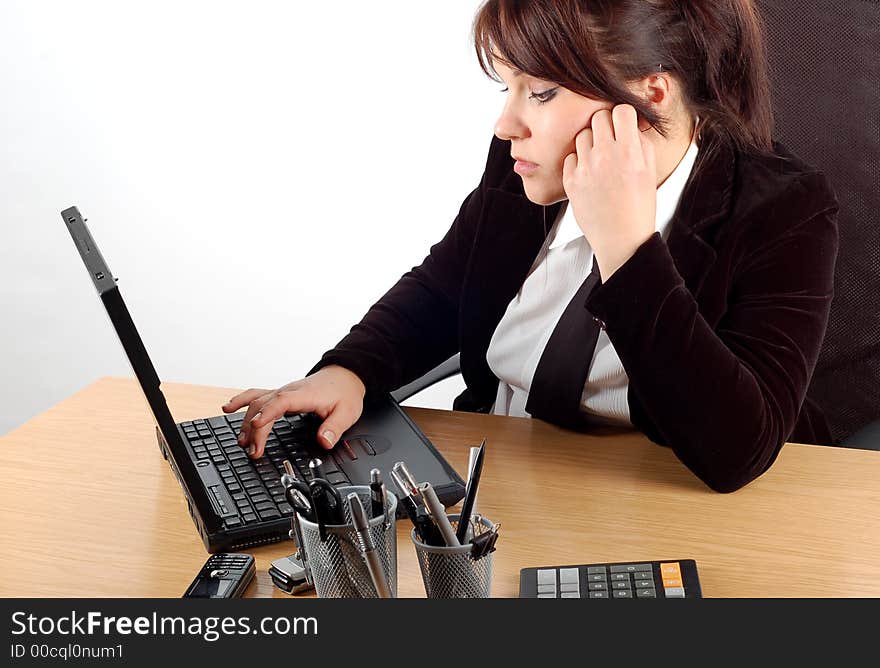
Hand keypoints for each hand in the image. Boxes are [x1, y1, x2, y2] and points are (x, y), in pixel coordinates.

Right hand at [221, 365, 365, 458]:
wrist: (344, 376)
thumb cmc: (344, 393)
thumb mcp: (347, 412)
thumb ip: (334, 427)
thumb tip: (324, 441)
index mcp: (305, 395)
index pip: (281, 402)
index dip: (268, 413)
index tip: (258, 426)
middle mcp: (290, 391)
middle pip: (264, 405)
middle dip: (255, 428)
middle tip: (254, 451)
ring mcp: (283, 391)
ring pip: (257, 401)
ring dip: (246, 420)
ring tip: (242, 441)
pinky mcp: (280, 394)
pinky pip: (256, 395)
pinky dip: (241, 401)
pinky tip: (228, 408)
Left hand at [562, 104, 656, 279]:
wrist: (621, 239)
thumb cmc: (638, 209)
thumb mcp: (650, 172)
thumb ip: (641, 144)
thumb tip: (633, 125)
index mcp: (628, 152)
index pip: (621, 111)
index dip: (624, 116)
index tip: (624, 125)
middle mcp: (604, 156)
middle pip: (599, 117)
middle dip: (607, 125)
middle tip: (611, 140)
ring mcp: (585, 168)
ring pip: (582, 135)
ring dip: (591, 142)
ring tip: (600, 159)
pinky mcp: (571, 181)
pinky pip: (570, 156)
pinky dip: (578, 161)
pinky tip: (589, 173)